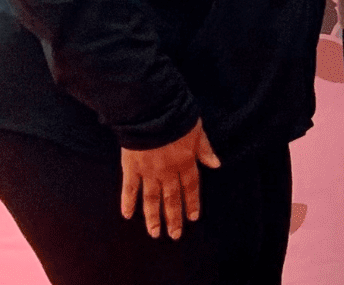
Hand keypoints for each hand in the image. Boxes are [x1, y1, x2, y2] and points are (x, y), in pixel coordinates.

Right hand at [120, 119, 219, 239]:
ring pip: (152, 199)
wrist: (150, 110)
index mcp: (185, 161)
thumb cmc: (175, 116)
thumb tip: (216, 165)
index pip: (191, 186)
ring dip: (153, 218)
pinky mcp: (131, 167)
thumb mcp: (197, 129)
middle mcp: (168, 171)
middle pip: (171, 198)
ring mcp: (148, 171)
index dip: (191, 202)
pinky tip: (127, 215)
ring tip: (155, 233)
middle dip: (174, 217)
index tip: (192, 218)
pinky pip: (129, 188)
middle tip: (175, 235)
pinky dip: (128, 202)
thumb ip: (205, 149)